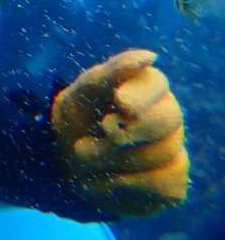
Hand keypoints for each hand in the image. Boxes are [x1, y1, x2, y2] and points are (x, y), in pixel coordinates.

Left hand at [51, 48, 188, 216]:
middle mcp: (164, 115)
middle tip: (91, 139)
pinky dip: (125, 183)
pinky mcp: (173, 180)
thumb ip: (108, 76)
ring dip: (114, 159)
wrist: (65, 172)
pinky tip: (105, 179)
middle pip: (169, 117)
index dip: (139, 95)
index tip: (119, 103)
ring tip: (86, 158)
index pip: (157, 82)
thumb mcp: (78, 99)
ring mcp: (173, 148)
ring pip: (165, 152)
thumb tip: (149, 57)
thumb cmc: (73, 126)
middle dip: (122, 133)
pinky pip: (164, 182)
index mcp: (141, 87)